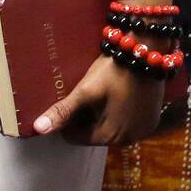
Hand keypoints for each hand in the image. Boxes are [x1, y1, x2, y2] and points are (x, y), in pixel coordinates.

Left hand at [32, 53, 164, 145]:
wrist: (148, 50)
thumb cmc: (115, 70)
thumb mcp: (86, 90)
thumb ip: (63, 111)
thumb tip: (38, 129)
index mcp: (110, 137)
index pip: (76, 137)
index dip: (69, 119)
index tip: (72, 98)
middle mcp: (129, 139)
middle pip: (94, 133)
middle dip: (87, 117)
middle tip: (87, 92)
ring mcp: (143, 130)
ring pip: (110, 127)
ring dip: (103, 113)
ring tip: (101, 90)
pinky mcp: (152, 119)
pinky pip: (127, 121)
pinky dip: (119, 111)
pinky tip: (118, 92)